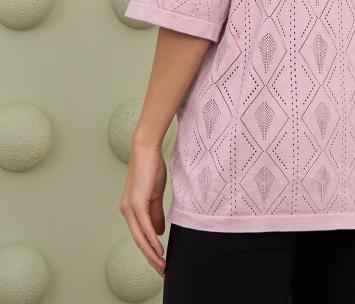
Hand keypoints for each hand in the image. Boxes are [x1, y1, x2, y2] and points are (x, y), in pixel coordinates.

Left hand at [119, 142, 166, 276]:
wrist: (146, 149)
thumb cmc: (151, 168)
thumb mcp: (156, 194)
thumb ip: (156, 213)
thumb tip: (158, 233)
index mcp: (131, 209)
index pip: (139, 235)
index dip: (149, 250)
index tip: (160, 261)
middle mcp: (126, 211)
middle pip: (138, 240)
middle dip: (150, 258)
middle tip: (161, 270)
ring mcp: (130, 207)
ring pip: (140, 237)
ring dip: (151, 253)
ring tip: (162, 265)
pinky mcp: (136, 202)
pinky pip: (144, 226)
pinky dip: (151, 239)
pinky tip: (159, 249)